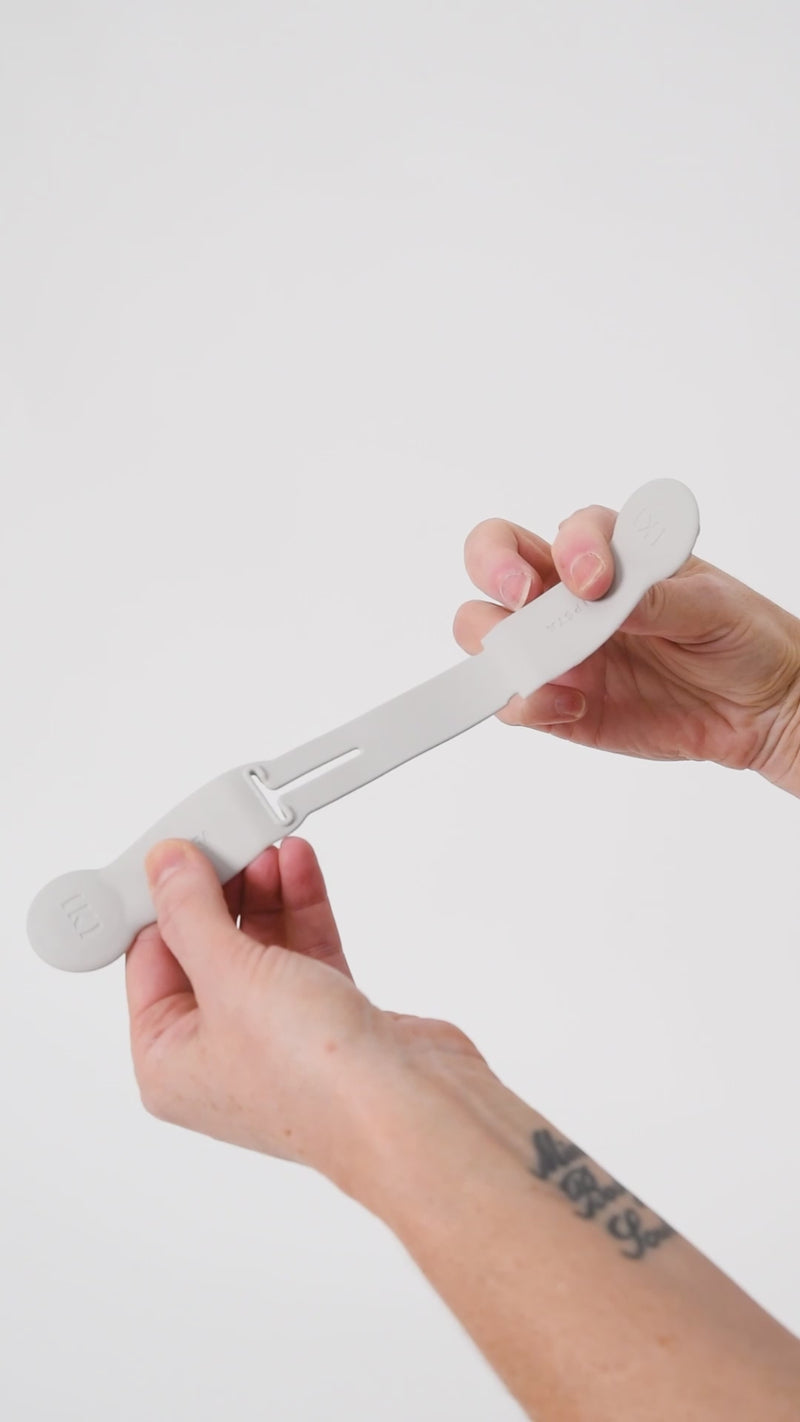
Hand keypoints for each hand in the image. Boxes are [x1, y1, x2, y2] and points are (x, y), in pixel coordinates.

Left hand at [126, 836, 483, 1194]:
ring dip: (263, 890)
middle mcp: (219, 1052)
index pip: (148, 959)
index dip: (158, 899)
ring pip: (258, 943)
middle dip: (220, 887)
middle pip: (204, 946)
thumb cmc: (315, 1082)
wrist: (412, 1111)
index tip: (174, 847)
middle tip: (228, 835)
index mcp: (168, 1061)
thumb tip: (166, 867)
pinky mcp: (329, 1017)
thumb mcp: (231, 979)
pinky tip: (299, 866)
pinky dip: (301, 906)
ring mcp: (277, 1035)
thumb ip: (193, 914)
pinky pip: (303, 949)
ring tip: (269, 842)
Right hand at [454, 503, 799, 786]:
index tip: (595, 579)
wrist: (758, 708)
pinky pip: (515, 700)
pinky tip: (572, 706)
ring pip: (486, 633)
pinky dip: (526, 703)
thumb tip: (609, 598)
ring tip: (547, 667)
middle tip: (524, 598)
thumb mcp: (713, 605)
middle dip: (494, 571)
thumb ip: (657, 598)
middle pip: (492, 563)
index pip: (565, 532)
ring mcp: (557, 650)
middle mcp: (568, 596)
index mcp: (609, 556)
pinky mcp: (557, 702)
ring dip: (499, 645)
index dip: (571, 547)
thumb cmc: (738, 636)